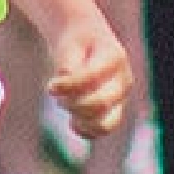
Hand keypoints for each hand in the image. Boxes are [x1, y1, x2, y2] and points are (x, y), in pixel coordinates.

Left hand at [43, 16, 133, 146]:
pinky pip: (102, 131)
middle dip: (72, 103)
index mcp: (115, 57)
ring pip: (104, 124)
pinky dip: (85, 131)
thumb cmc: (75, 42)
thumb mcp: (68, 44)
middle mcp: (123, 80)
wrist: (86, 43)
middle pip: (101, 103)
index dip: (68, 86)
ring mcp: (121, 98)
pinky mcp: (114, 111)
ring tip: (65, 103)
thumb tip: (67, 78)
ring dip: (78, 118)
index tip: (50, 87)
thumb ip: (67, 62)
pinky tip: (72, 121)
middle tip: (57, 95)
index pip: (91, 77)